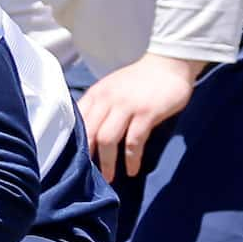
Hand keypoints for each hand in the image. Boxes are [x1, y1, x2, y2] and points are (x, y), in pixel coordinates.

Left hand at [77, 52, 201, 181]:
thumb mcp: (112, 89)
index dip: (73, 142)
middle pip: (89, 133)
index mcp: (96, 94)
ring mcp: (127, 105)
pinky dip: (131, 159)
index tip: (73, 160)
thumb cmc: (139, 81)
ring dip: (107, 162)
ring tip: (110, 177)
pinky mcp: (146, 113)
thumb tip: (86, 135)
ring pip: (107, 139)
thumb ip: (98, 107)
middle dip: (88, 157)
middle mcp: (107, 99)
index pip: (77, 121)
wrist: (169, 63)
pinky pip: (133, 142)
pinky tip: (133, 169)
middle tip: (89, 177)